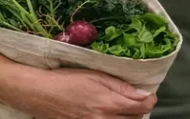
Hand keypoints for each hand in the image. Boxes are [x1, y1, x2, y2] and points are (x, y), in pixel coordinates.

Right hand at [6, 67, 157, 118]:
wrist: (40, 93)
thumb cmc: (67, 80)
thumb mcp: (97, 76)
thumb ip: (121, 87)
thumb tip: (143, 93)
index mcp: (109, 103)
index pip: (143, 107)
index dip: (150, 99)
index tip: (148, 94)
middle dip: (140, 111)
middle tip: (135, 101)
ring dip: (127, 118)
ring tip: (122, 110)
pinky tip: (106, 114)